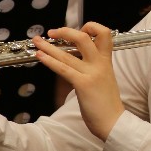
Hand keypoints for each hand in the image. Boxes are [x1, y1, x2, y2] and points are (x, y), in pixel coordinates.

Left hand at [34, 23, 124, 142]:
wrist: (113, 122)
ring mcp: (91, 73)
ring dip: (48, 46)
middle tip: (53, 32)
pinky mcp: (83, 84)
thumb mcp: (105, 79)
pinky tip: (40, 56)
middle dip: (65, 31)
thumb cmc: (107, 105)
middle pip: (84, 37)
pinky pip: (63, 69)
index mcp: (106, 61)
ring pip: (68, 54)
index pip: (104, 34)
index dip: (91, 27)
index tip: (79, 30)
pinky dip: (50, 61)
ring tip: (37, 41)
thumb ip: (94, 68)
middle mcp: (100, 64)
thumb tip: (77, 62)